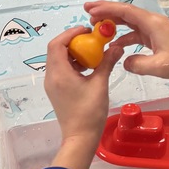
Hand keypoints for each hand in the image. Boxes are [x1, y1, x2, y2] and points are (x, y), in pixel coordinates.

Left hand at [44, 26, 120, 146]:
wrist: (80, 138)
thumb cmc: (89, 112)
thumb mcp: (100, 85)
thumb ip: (107, 62)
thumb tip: (117, 46)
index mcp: (59, 73)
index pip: (57, 44)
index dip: (70, 33)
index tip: (87, 30)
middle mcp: (51, 76)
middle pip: (56, 50)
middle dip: (73, 41)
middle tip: (91, 39)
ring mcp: (52, 84)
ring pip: (58, 59)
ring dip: (74, 52)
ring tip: (92, 52)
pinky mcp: (57, 90)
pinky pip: (61, 69)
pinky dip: (73, 63)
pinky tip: (89, 67)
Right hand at [84, 0, 168, 99]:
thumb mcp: (158, 66)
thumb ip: (137, 64)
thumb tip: (124, 61)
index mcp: (151, 23)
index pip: (125, 11)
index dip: (106, 8)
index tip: (90, 8)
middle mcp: (152, 21)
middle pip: (125, 13)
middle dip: (106, 12)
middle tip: (88, 14)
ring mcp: (155, 28)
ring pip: (130, 22)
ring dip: (114, 24)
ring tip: (97, 28)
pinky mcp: (157, 37)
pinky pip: (136, 33)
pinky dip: (125, 36)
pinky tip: (115, 45)